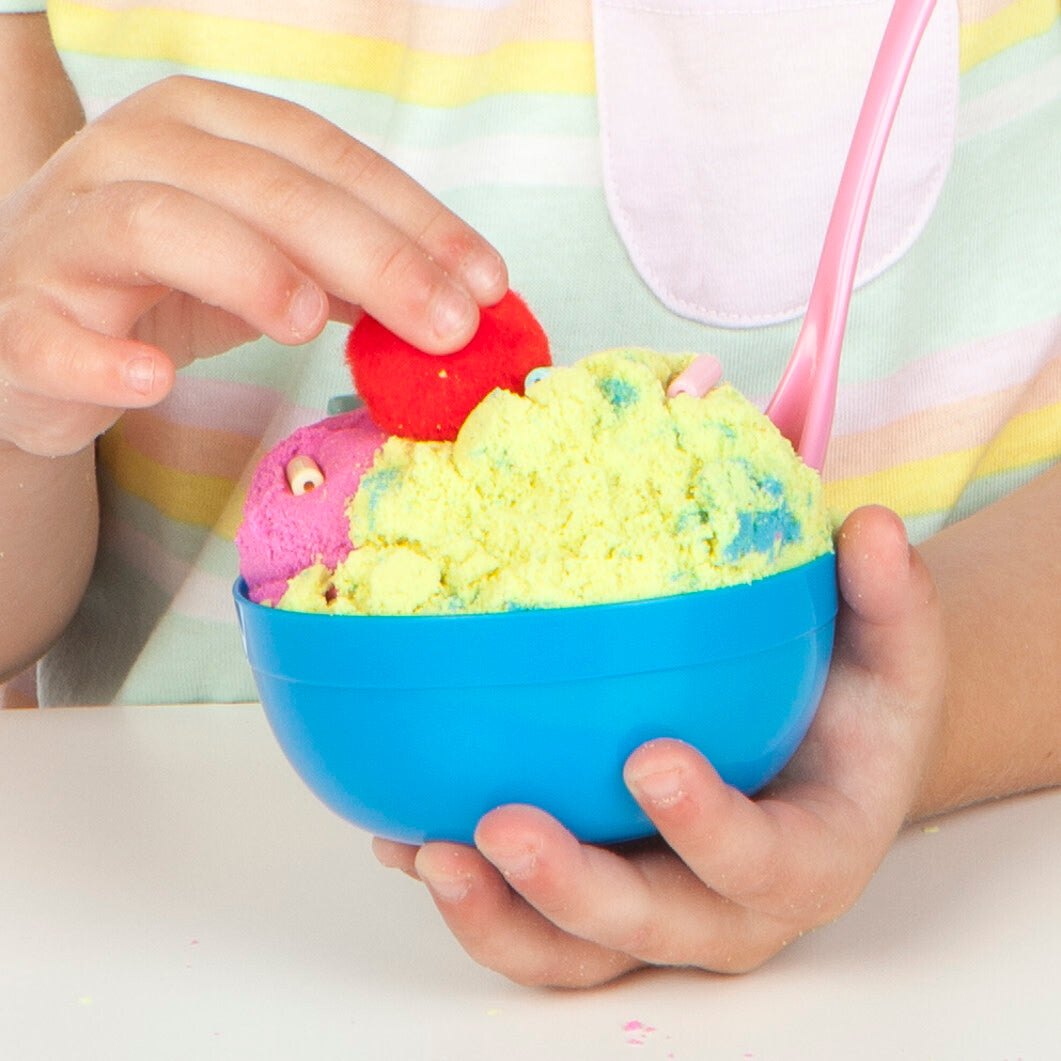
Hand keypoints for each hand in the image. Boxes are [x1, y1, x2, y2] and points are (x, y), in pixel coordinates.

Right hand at [0, 75, 506, 456]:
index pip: (322, 154)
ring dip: (244, 269)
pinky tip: (155, 380)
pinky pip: (49, 332)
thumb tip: (461, 297)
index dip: (413, 216)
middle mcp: (129, 156)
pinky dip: (102, 357)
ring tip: (309, 322)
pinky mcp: (19, 318)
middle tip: (444, 321)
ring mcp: (66, 234)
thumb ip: (348, 267)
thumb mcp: (269, 260)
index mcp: (200, 127)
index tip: (488, 282)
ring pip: (154, 222)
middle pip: (259, 183)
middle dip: (368, 252)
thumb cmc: (167, 287)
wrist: (38, 332)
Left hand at [373, 505, 946, 985]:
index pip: (764, 862)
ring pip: (570, 953)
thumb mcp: (890, 656)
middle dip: (572, 890)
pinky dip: (465, 888)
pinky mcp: (595, 906)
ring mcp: (652, 914)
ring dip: (495, 914)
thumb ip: (889, 600)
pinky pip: (525, 919)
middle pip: (648, 929)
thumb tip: (875, 527)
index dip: (709, 826)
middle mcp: (724, 909)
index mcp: (807, 855)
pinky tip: (404, 832)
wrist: (817, 769)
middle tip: (502, 825)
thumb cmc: (854, 714)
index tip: (650, 760)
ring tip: (425, 849)